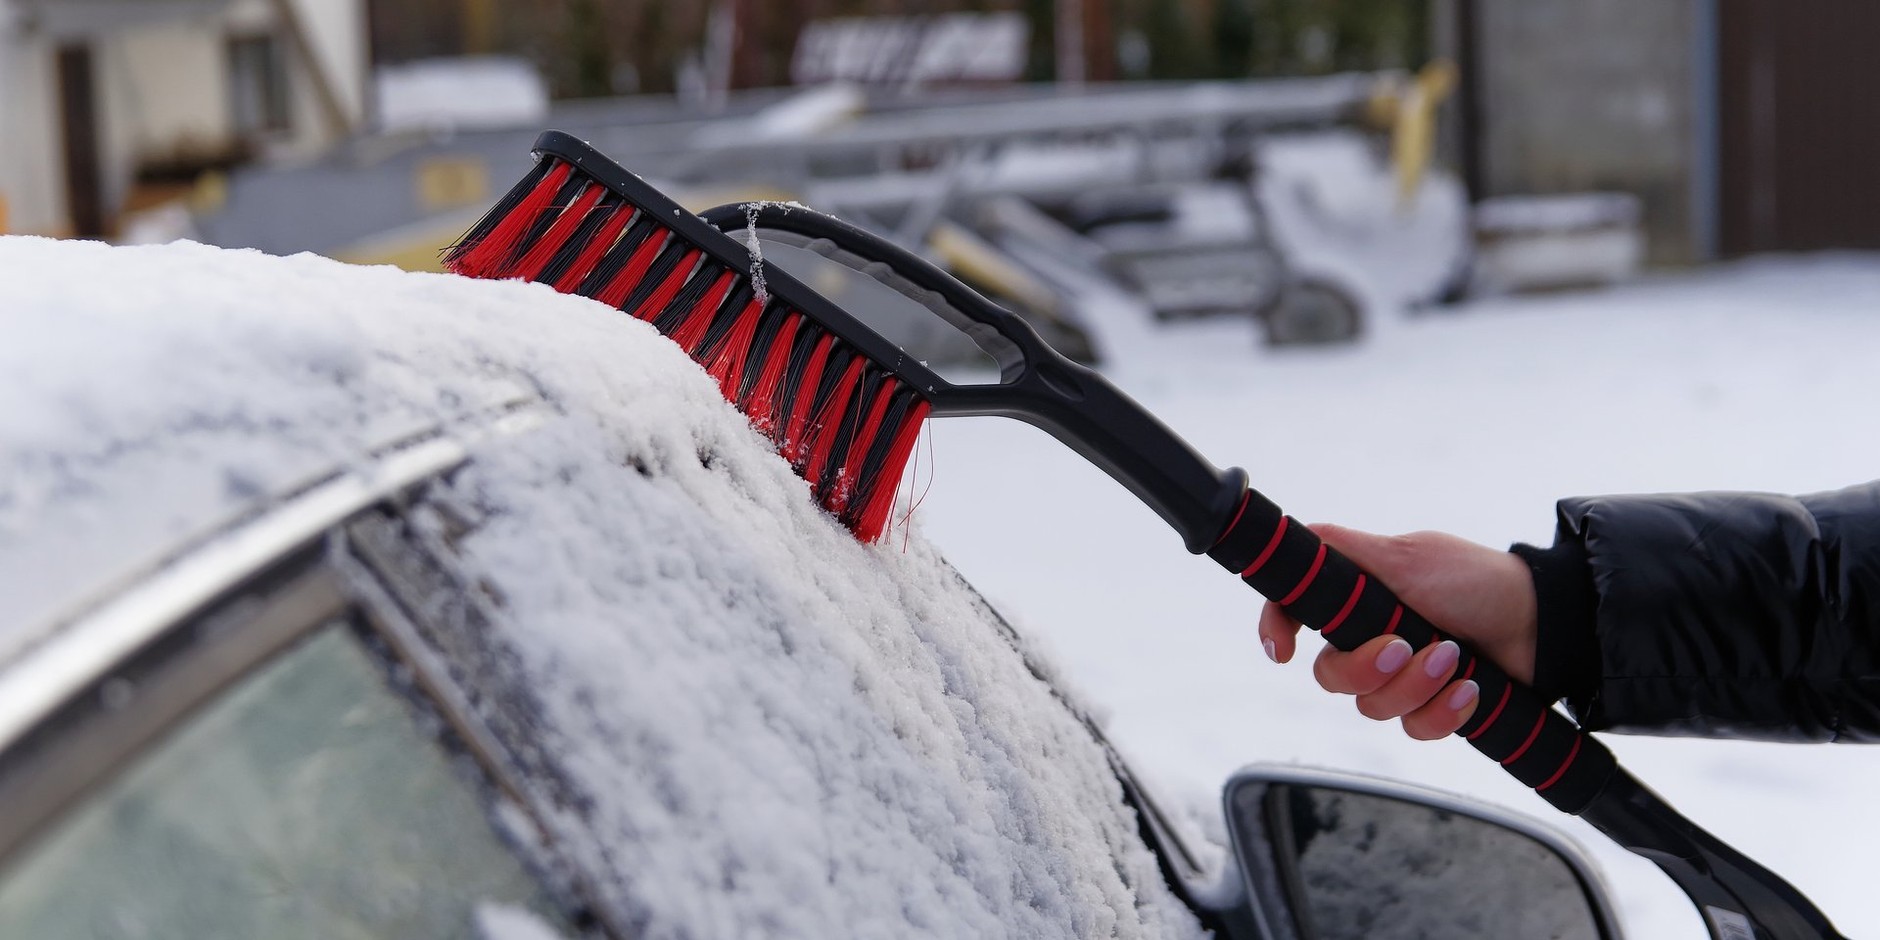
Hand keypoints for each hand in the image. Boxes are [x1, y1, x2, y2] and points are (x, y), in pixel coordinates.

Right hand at [1257, 524, 1538, 740]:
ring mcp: (1403, 677)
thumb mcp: (1407, 556)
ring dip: (1414, 687)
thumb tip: (1295, 541)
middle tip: (1404, 648)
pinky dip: (1442, 712)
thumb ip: (1344, 550)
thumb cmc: (1477, 581)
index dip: (1277, 629)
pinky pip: (1415, 728)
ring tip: (1453, 660)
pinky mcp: (1434, 706)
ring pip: (1373, 706)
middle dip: (1366, 668)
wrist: (1544, 624)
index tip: (1285, 651)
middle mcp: (1372, 639)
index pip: (1296, 613)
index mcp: (1358, 600)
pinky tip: (1469, 690)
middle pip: (1331, 675)